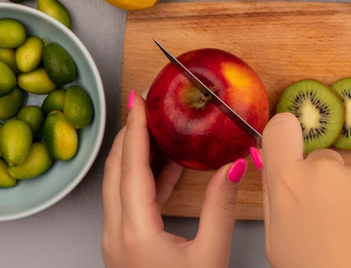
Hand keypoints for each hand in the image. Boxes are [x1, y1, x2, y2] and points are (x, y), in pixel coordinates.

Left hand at [101, 91, 247, 267]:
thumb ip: (220, 206)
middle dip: (130, 132)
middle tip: (144, 103)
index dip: (136, 128)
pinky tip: (165, 168)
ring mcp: (116, 241)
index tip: (138, 98)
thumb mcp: (211, 254)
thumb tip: (234, 165)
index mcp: (134, 232)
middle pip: (116, 170)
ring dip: (135, 153)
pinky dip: (142, 178)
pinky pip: (127, 201)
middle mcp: (116, 233)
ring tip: (157, 128)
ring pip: (118, 184)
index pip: (131, 166)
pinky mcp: (124, 246)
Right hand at [260, 113, 350, 267]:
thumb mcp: (276, 235)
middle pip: (322, 160)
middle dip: (324, 183)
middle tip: (327, 220)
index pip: (281, 128)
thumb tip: (274, 165)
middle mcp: (324, 170)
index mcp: (288, 180)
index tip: (290, 150)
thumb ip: (276, 193)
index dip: (286, 137)